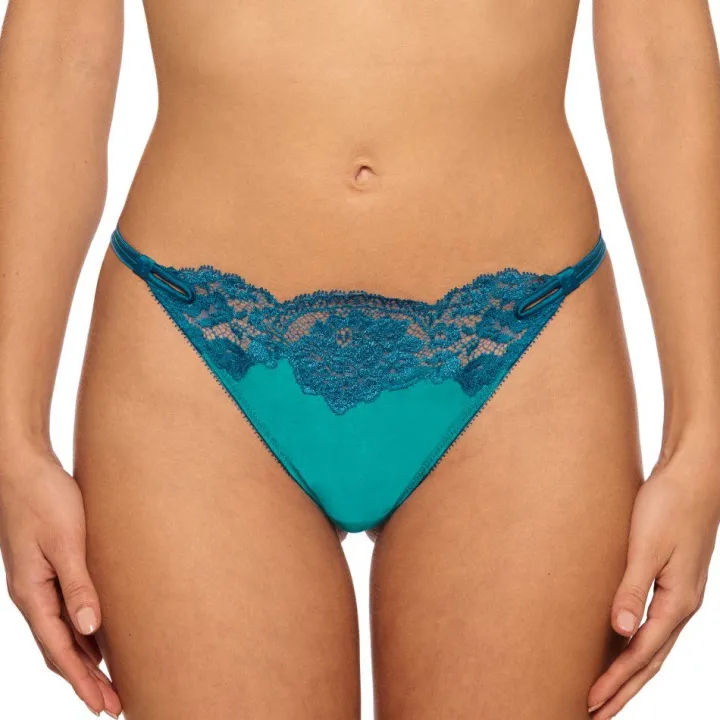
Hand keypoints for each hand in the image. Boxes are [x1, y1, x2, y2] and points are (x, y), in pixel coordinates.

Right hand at [0, 447, 121, 717]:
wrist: (23, 467)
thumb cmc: (44, 498)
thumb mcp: (65, 542)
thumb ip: (78, 586)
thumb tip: (91, 631)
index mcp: (32, 594)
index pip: (60, 650)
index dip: (83, 680)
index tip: (105, 704)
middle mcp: (33, 594)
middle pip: (61, 649)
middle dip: (86, 679)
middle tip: (114, 704)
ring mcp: (38, 582)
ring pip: (63, 632)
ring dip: (86, 658)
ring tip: (109, 680)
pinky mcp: (48, 567)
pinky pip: (66, 610)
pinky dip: (82, 631)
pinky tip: (100, 636)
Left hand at [587, 441, 719, 717]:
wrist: (692, 475)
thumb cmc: (669, 505)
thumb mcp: (646, 546)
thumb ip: (631, 588)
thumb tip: (619, 632)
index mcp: (677, 602)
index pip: (641, 654)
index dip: (615, 680)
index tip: (589, 702)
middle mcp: (681, 605)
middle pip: (649, 661)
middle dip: (623, 690)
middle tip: (594, 715)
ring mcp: (678, 594)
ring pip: (651, 646)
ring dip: (628, 673)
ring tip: (605, 693)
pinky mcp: (668, 580)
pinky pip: (650, 625)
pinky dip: (633, 645)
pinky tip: (617, 646)